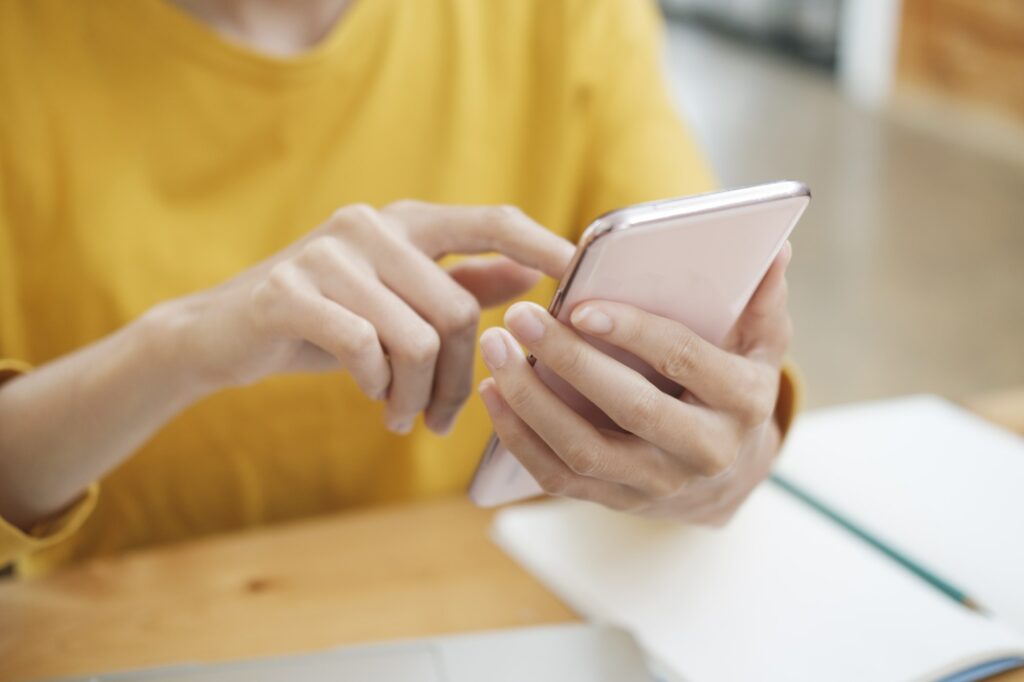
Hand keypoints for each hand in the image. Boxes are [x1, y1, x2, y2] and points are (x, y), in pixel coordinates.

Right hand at [162, 201, 572, 434]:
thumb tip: (531, 272)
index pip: (491, 220)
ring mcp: (328, 252)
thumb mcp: (397, 298)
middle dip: (456, 379)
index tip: (579, 270)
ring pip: (415, 338)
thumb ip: (463, 280)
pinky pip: (365, 349)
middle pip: (457, 310)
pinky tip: (366, 396)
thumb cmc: (325, 319)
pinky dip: (373, 385)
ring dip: (414, 393)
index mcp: (405, 222)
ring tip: (398, 414)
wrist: (221, 334)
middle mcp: (371, 225)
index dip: (541, 243)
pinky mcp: (290, 288)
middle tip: (438, 418)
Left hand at [477, 242, 792, 523]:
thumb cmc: (733, 390)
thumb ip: (762, 300)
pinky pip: (559, 477)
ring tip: (496, 350)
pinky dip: (519, 438)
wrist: (727, 477)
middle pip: (628, 408)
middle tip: (521, 317)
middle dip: (569, 360)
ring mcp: (658, 485)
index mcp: (743, 402)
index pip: (683, 359)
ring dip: (529, 401)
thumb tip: (775, 247)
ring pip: (583, 450)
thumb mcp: (761, 347)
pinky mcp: (618, 501)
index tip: (580, 305)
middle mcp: (705, 451)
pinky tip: (493, 395)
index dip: (632, 332)